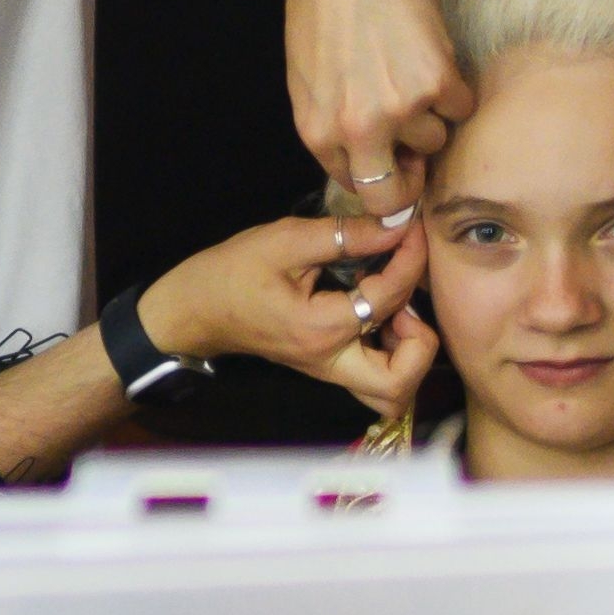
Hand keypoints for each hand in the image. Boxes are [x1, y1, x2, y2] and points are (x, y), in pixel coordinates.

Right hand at [140, 212, 438, 413]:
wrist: (192, 312)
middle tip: (408, 304)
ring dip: (410, 354)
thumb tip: (395, 223)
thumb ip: (343, 235)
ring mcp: (330, 371)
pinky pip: (376, 376)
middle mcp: (331, 361)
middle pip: (400, 385)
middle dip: (420, 344)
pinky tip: (381, 312)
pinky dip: (393, 351)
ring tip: (398, 310)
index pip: (389, 299)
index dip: (410, 259)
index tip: (411, 230)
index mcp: (321, 330)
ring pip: (391, 391)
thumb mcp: (283, 241)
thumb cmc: (230, 274)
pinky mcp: (328, 366)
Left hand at [289, 0, 471, 219]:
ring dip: (430, 116)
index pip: (356, 187)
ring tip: (412, 75)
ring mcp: (402, 109)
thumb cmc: (319, 14)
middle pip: (393, 194)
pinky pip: (459, 108)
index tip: (391, 166)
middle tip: (417, 161)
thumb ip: (332, 130)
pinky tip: (432, 60)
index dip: (377, 177)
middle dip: (408, 184)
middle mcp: (359, 130)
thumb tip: (366, 160)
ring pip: (433, 140)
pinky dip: (454, 90)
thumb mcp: (306, 84)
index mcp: (319, 133)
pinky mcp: (439, 82)